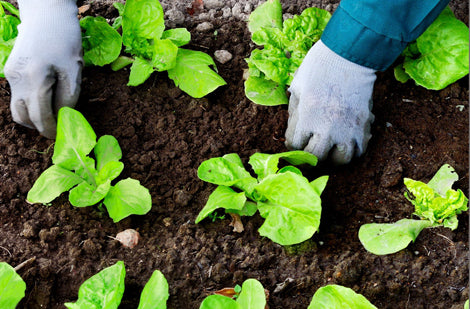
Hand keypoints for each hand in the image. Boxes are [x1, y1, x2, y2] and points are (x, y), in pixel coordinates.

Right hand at [5, 0, 81, 137]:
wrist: (45, 13)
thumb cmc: (64, 38)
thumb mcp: (74, 69)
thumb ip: (69, 97)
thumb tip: (64, 118)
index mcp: (34, 78)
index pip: (40, 116)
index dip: (51, 129)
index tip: (62, 136)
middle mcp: (17, 79)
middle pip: (23, 117)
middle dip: (40, 127)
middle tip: (58, 129)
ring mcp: (10, 75)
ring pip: (18, 108)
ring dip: (33, 117)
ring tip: (53, 115)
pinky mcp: (10, 71)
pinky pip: (18, 96)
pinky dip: (31, 104)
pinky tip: (46, 100)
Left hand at [285, 40, 376, 164]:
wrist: (348, 54)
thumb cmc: (319, 66)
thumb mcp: (297, 86)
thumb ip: (295, 111)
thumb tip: (295, 128)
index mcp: (306, 116)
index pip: (294, 145)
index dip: (293, 143)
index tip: (296, 139)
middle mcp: (326, 126)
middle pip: (315, 157)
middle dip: (310, 154)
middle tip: (311, 147)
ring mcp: (346, 128)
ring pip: (340, 160)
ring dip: (333, 157)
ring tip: (330, 148)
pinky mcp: (363, 125)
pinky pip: (359, 150)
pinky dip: (352, 150)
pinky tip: (346, 142)